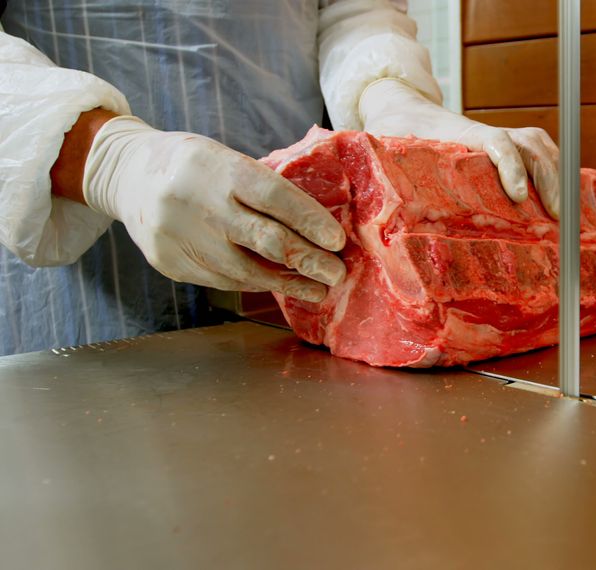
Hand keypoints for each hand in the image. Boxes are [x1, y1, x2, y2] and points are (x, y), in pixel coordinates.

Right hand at [82, 116, 346, 301]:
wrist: (126, 173)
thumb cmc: (196, 166)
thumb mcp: (226, 159)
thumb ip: (263, 188)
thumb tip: (319, 226)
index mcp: (219, 169)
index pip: (274, 197)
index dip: (310, 221)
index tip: (337, 240)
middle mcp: (199, 204)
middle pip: (265, 240)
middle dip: (308, 261)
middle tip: (338, 273)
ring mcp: (181, 237)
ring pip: (246, 271)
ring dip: (289, 282)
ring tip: (319, 288)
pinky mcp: (170, 263)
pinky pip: (224, 281)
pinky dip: (257, 283)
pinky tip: (280, 284)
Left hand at [359, 79, 559, 218]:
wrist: (398, 106)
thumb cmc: (390, 130)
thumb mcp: (383, 149)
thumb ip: (385, 168)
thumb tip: (380, 200)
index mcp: (458, 135)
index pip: (495, 141)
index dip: (511, 166)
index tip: (518, 196)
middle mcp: (484, 133)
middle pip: (530, 144)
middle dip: (550, 178)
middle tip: (559, 216)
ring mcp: (496, 139)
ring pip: (539, 146)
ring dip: (558, 175)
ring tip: (567, 213)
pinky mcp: (502, 149)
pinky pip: (537, 154)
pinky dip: (554, 173)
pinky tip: (561, 202)